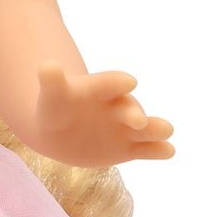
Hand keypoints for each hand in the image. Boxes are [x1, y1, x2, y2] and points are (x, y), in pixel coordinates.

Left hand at [34, 60, 176, 167]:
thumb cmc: (56, 108)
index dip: (116, 82)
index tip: (128, 82)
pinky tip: (169, 151)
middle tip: (137, 120)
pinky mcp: (129, 148)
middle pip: (128, 108)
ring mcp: (125, 128)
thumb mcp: (52, 96)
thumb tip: (46, 65)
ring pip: (145, 128)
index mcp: (101, 89)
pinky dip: (158, 150)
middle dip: (133, 113)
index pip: (109, 83)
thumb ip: (52, 82)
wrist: (60, 131)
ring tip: (166, 131)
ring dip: (155, 129)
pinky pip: (146, 149)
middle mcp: (117, 106)